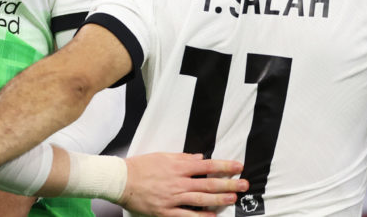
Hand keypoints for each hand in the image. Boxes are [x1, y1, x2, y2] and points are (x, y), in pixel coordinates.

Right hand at [121, 153, 246, 216]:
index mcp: (177, 166)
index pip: (206, 165)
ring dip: (219, 199)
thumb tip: (200, 158)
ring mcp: (173, 198)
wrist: (121, 181)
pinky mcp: (167, 211)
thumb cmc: (140, 166)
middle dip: (229, 183)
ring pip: (202, 199)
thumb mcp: (161, 156)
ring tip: (233, 198)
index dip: (224, 165)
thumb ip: (182, 157)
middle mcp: (178, 182)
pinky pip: (187, 215)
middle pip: (208, 183)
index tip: (238, 166)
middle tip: (244, 184)